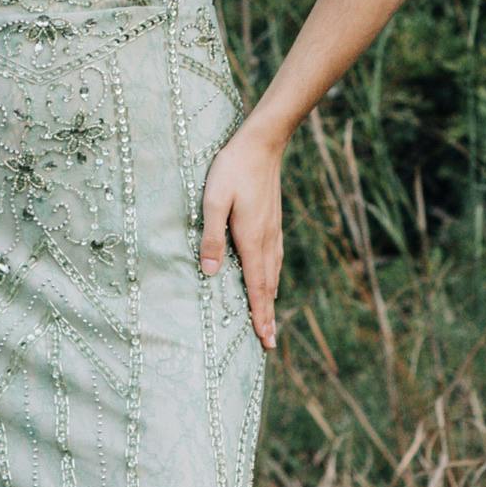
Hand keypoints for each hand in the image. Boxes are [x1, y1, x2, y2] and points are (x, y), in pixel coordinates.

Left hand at [197, 125, 284, 353]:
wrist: (262, 143)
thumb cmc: (232, 169)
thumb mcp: (213, 200)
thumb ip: (211, 236)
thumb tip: (211, 273)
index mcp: (252, 239)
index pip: (256, 287)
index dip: (259, 315)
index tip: (265, 340)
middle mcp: (266, 240)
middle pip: (268, 286)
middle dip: (268, 316)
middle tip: (269, 343)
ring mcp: (273, 230)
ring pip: (273, 273)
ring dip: (271, 299)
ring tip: (270, 320)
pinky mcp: (273, 221)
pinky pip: (275, 259)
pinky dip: (273, 278)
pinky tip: (271, 279)